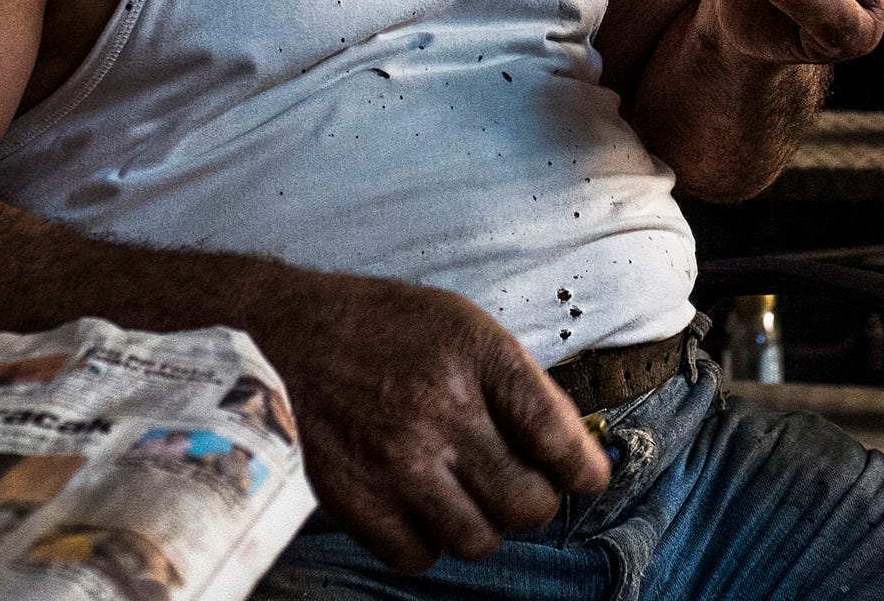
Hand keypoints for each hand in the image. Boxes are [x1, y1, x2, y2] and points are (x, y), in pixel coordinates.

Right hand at [255, 272, 608, 571]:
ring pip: (476, 540)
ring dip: (482, 524)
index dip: (584, 470)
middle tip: (517, 482)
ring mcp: (394, 463)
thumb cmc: (391, 326)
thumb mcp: (469, 328)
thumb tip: (574, 454)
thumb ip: (523, 388)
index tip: (585, 477)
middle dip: (533, 499)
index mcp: (476, 360)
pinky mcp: (353, 497)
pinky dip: (427, 542)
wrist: (298, 330)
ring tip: (465, 492)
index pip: (557, 439)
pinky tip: (421, 505)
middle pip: (525, 505)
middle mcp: (439, 414)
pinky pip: (416, 556)